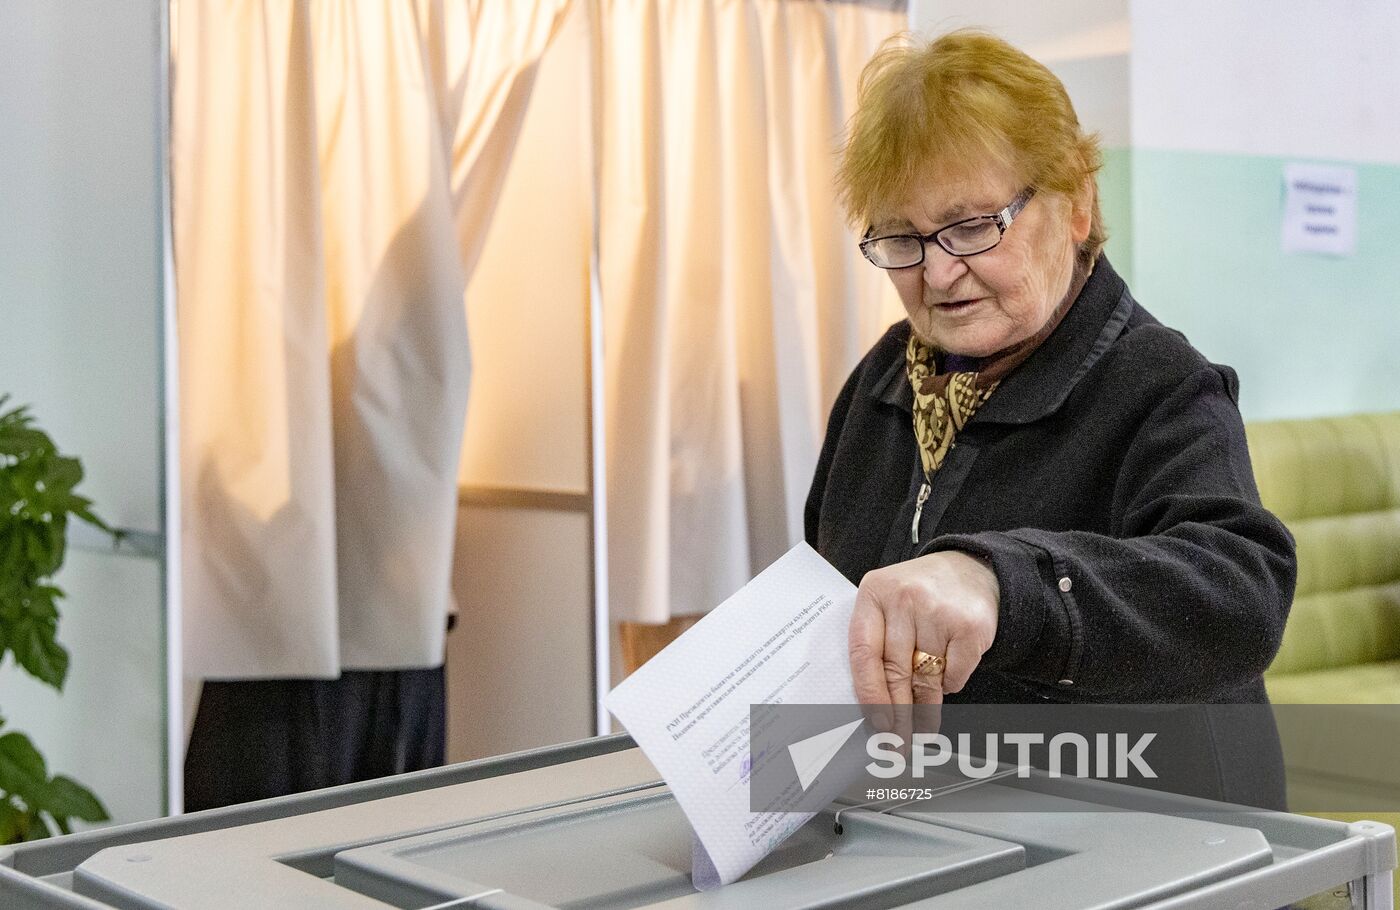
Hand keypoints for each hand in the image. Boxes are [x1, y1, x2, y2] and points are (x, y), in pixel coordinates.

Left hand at [848, 550, 999, 722]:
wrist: (973, 568)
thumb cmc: (922, 592)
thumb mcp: (889, 605)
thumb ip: (877, 645)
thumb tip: (873, 705)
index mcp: (874, 593)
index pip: (863, 654)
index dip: (868, 695)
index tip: (874, 724)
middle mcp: (905, 599)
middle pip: (895, 672)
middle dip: (896, 714)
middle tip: (897, 741)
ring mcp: (939, 612)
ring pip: (926, 678)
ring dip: (924, 708)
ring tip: (921, 728)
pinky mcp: (970, 626)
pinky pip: (955, 675)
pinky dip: (950, 684)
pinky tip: (946, 679)